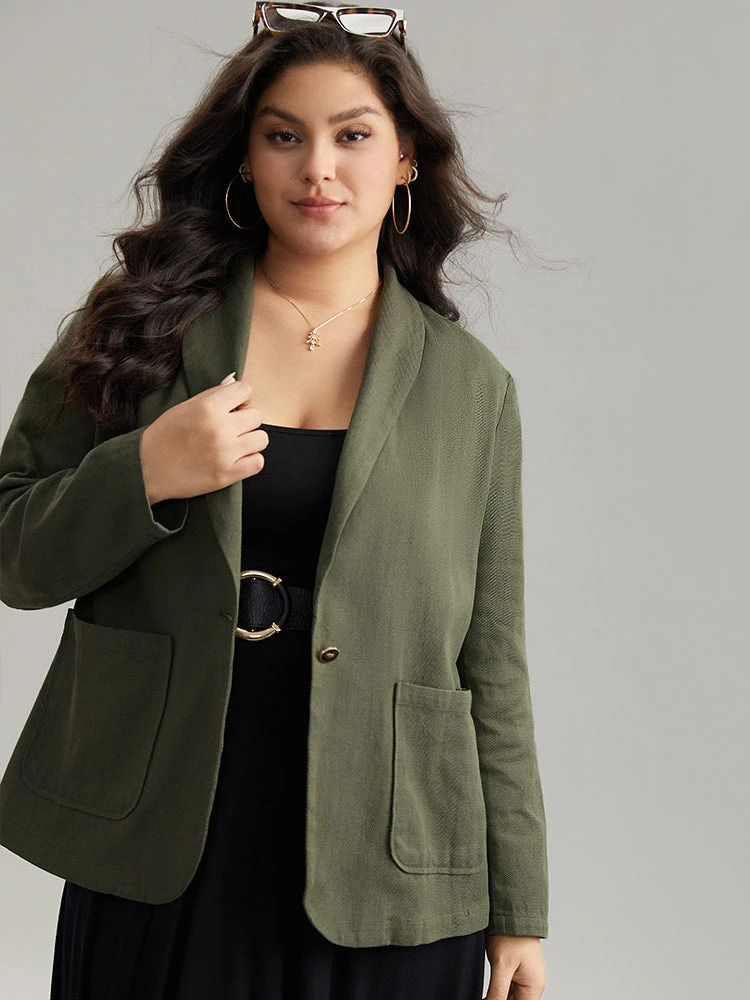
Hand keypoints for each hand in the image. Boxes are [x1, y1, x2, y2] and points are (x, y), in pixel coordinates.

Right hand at [141, 375, 268, 503]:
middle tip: (231, 428)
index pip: (245, 390)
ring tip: (235, 444)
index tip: (233, 407)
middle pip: (256, 416)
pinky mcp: (227, 475)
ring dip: (251, 440)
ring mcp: (225, 453)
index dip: (241, 398)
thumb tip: (233, 384)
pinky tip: (237, 459)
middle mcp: (219, 428)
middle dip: (246, 420)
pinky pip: (258, 462)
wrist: (147, 469)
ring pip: (262, 439)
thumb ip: (211, 395)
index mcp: (208, 408)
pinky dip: (251, 460)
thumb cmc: (164, 436)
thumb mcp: (183, 408)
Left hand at [483, 934, 545, 999]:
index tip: (491, 999)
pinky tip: (490, 988)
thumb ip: (498, 992)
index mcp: (534, 986)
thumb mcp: (502, 966)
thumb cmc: (512, 934)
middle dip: (500, 999)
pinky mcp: (518, 970)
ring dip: (499, 995)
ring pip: (511, 996)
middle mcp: (533, 983)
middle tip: (488, 995)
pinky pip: (509, 987)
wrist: (512, 911)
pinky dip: (500, 989)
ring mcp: (526, 976)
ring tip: (489, 990)